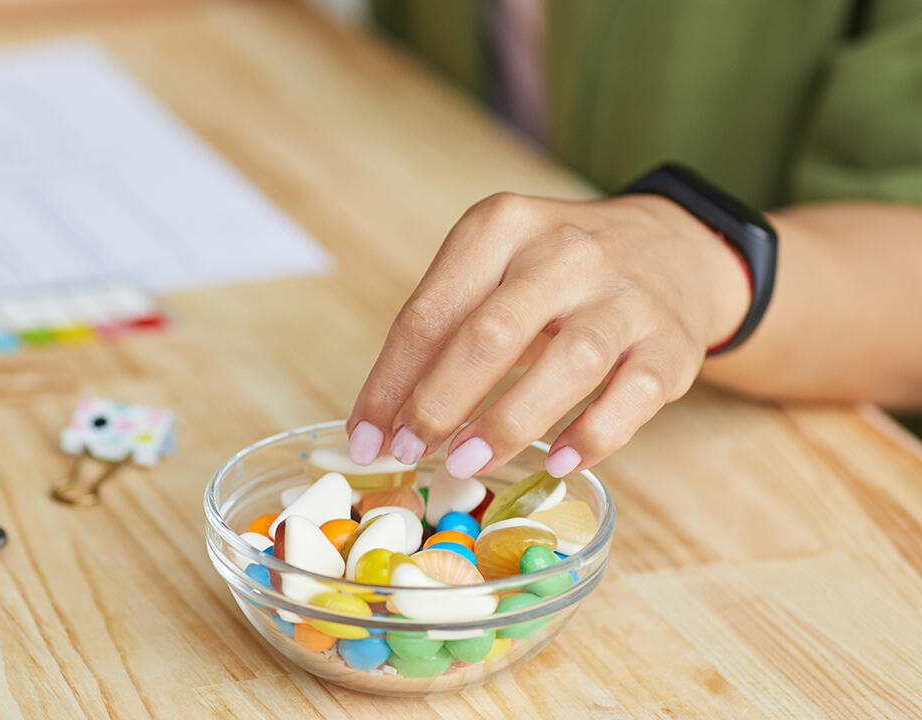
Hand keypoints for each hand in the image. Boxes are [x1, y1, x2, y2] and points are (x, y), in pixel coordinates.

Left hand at [345, 191, 750, 478]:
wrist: (675, 249)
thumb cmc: (558, 274)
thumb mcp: (495, 270)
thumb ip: (444, 333)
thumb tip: (383, 422)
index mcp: (502, 227)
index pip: (430, 311)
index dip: (390, 381)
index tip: (365, 438)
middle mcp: (565, 253)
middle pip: (490, 333)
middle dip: (437, 403)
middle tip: (408, 452)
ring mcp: (625, 297)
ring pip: (566, 363)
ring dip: (506, 423)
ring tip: (463, 465)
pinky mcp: (672, 343)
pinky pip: (630, 395)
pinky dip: (591, 436)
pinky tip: (554, 463)